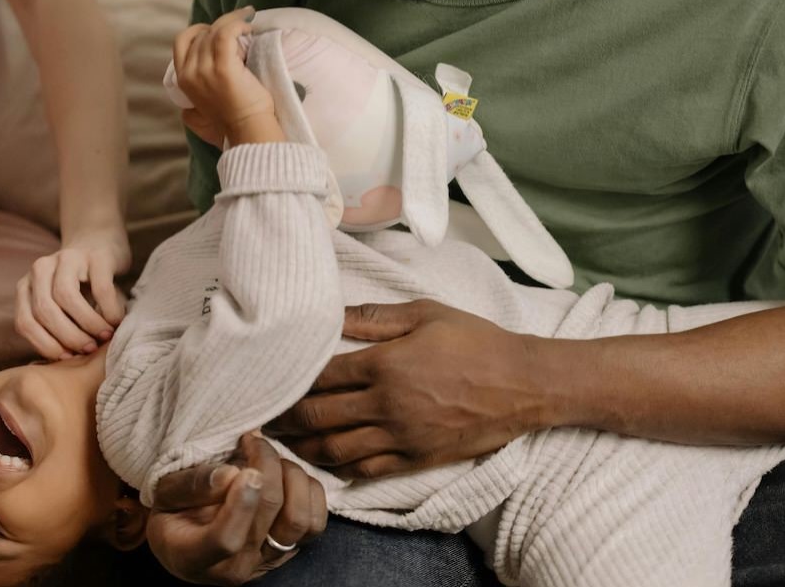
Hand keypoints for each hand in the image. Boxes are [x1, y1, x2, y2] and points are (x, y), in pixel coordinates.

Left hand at [15, 230, 131, 358]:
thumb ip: (58, 328)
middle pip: (44, 310)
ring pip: (65, 296)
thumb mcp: (63, 307)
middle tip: (88, 349)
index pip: (25, 321)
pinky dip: (108, 309)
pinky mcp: (95, 255)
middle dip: (67, 336)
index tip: (67, 358)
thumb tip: (64, 363)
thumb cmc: (83, 286)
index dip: (44, 344)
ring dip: (86, 324)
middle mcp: (41, 269)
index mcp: (27, 286)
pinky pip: (99, 286)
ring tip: (103, 337)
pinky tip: (115, 320)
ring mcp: (67, 258)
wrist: (99, 243)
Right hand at [147, 432, 327, 584]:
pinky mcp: (290, 550)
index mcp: (194, 557)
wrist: (190, 537)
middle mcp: (235, 567)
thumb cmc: (174, 512)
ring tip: (269, 459)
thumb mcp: (164, 495)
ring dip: (290, 476)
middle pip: (268, 513)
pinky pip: (316, 522)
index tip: (243, 468)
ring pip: (299, 519)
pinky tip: (286, 475)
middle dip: (266, 466)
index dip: (241, 502)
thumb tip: (230, 475)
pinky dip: (309, 490)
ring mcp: (266, 561)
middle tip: (252, 440)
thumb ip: (190, 485)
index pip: (226, 539)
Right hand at [173, 8, 281, 146]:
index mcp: (183, 80)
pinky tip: (248, 29)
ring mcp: (204, 70)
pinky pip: (226, 33)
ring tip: (247, 24)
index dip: (198, 30)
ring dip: (232, 22)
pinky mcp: (223, 67)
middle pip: (200, 34)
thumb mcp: (203, 103)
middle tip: (240, 26)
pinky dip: (237, 25)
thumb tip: (205, 65)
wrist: (248, 130)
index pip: (181, 41)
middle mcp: (189, 73)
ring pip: (213, 31)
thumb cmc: (234, 118)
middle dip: (220, 26)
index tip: (217, 30)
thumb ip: (197, 85)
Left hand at [268, 300, 552, 478]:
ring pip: (335, 449)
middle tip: (261, 415)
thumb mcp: (426, 314)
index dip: (290, 379)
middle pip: (318, 415)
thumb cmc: (476, 342)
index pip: (321, 376)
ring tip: (283, 440)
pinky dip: (339, 468)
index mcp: (386, 364)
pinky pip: (366, 470)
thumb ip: (375, 316)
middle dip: (284, 417)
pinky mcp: (415, 459)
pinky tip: (326, 459)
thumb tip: (333, 314)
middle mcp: (387, 405)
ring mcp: (401, 437)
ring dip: (303, 446)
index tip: (270, 378)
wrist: (522, 384)